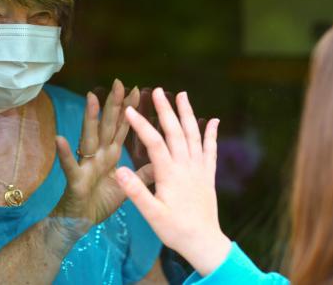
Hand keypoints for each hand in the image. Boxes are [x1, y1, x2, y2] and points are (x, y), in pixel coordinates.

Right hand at [52, 79, 151, 233]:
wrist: (79, 223)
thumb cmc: (100, 203)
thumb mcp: (128, 188)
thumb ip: (143, 174)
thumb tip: (161, 160)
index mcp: (111, 156)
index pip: (122, 128)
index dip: (130, 111)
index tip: (138, 91)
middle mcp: (98, 155)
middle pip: (106, 126)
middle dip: (113, 105)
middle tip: (118, 82)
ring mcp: (86, 165)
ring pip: (88, 138)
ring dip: (89, 119)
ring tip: (90, 98)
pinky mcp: (75, 180)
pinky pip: (70, 166)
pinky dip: (65, 153)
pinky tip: (60, 139)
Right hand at [115, 88, 231, 275]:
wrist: (204, 242)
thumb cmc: (175, 229)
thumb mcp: (151, 214)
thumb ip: (136, 191)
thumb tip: (118, 170)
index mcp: (170, 174)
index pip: (154, 143)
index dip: (142, 125)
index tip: (130, 110)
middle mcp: (186, 166)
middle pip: (176, 132)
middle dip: (166, 110)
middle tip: (157, 91)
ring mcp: (199, 169)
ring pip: (194, 135)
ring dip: (188, 114)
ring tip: (182, 95)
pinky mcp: (208, 175)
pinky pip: (211, 149)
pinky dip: (212, 134)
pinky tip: (213, 120)